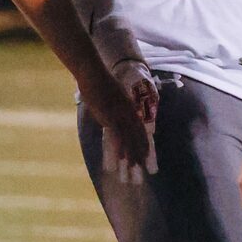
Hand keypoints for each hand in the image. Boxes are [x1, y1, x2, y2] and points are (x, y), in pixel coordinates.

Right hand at [82, 62, 154, 182]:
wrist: (94, 75)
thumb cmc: (99, 82)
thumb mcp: (112, 96)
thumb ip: (115, 106)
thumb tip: (113, 117)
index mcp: (129, 107)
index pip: (139, 127)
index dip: (143, 141)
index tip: (147, 153)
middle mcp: (128, 112)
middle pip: (137, 134)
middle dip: (140, 150)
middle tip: (145, 165)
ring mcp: (120, 115)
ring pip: (129, 138)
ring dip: (132, 153)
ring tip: (136, 167)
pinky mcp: (110, 117)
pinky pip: (118, 136)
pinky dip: (120, 148)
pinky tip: (122, 158)